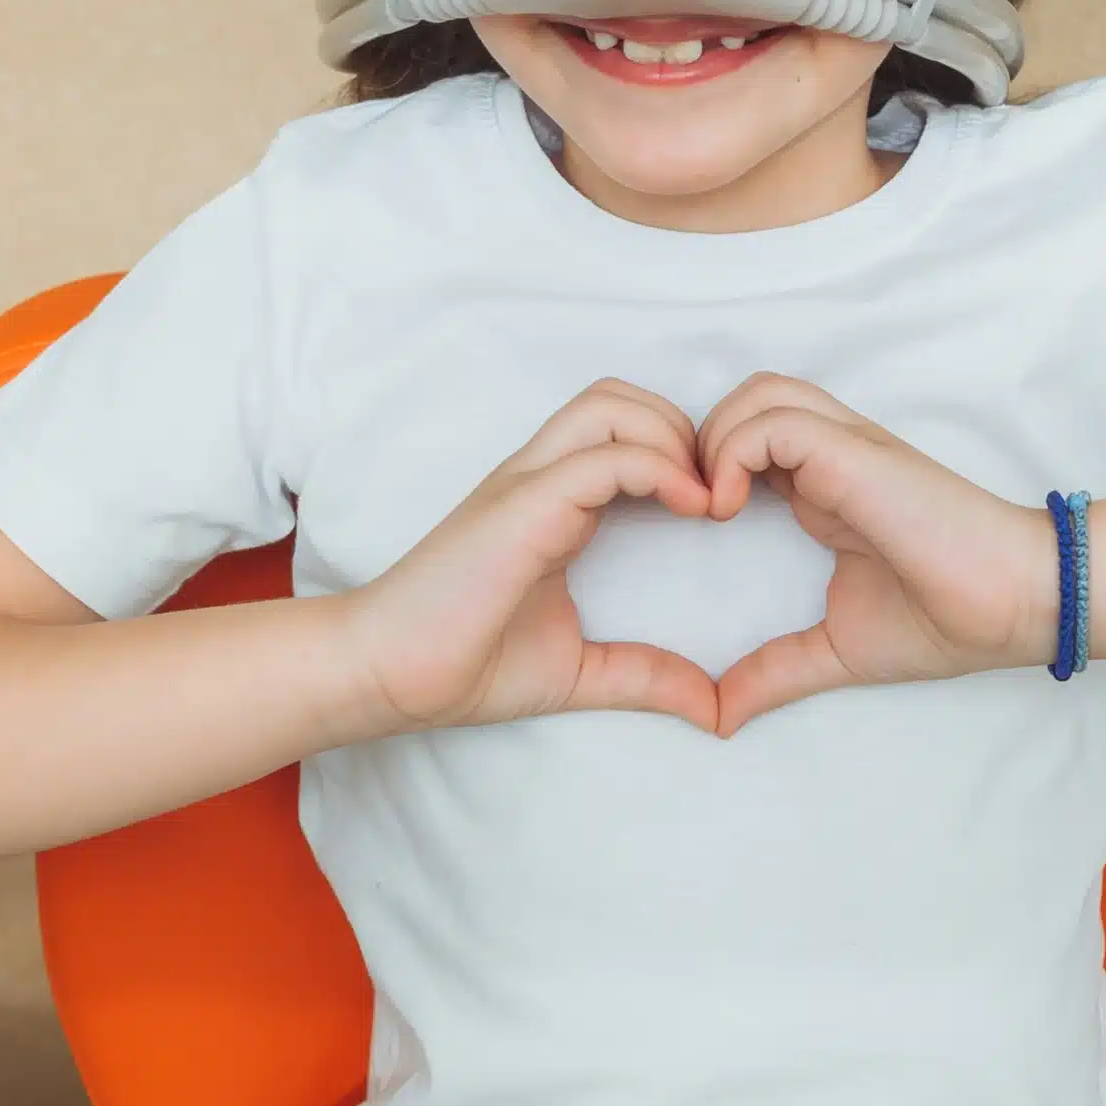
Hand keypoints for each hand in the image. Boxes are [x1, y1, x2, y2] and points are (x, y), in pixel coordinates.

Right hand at [338, 380, 720, 736]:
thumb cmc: (466, 666)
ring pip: (611, 405)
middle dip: (683, 430)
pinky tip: (689, 509)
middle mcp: (541, 477)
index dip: (681, 453)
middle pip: (622, 397)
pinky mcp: (522, 503)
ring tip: (702, 499)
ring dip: (671, 437)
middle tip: (715, 495)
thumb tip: (713, 708)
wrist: (387, 675)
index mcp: (553, 500)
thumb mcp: (579, 672)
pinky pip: (601, 457)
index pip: (625, 430)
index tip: (718, 510)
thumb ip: (645, 676)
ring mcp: (528, 483)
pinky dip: (657, 468)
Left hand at [695, 374, 1057, 734]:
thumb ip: (776, 672)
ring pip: (759, 394)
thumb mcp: (839, 650)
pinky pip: (774, 422)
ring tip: (709, 508)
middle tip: (689, 510)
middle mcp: (835, 454)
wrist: (1014, 605)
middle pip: (750, 398)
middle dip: (704, 442)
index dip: (711, 467)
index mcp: (828, 486)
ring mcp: (847, 447)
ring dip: (716, 440)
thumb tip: (719, 715)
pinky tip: (727, 510)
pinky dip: (733, 452)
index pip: (752, 437)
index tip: (692, 528)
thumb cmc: (945, 620)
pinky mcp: (854, 453)